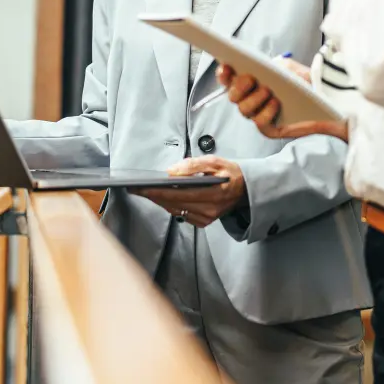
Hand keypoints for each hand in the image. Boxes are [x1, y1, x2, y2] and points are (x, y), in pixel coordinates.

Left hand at [131, 157, 245, 227]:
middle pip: (173, 204)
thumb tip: (171, 172)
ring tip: (146, 191)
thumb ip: (193, 165)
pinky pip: (182, 214)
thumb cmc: (231, 172)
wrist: (246, 189)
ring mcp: (207, 218)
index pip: (178, 194)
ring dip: (160, 201)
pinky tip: (164, 197)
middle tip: (136, 189)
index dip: (157, 191)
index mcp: (213, 194)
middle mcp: (209, 210)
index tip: (141, 187)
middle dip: (154, 196)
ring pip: (176, 210)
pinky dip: (172, 205)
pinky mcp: (205, 222)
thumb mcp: (215, 161)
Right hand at [217, 66, 348, 141]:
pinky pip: (259, 122)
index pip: (230, 79)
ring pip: (243, 110)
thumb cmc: (309, 84)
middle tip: (250, 78)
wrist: (330, 103)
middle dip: (238, 86)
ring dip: (253, 99)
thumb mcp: (290, 68)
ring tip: (268, 91)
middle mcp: (253, 99)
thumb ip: (273, 65)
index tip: (227, 66)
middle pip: (233, 96)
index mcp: (253, 82)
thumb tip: (258, 66)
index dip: (224, 74)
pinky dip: (265, 112)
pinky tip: (276, 103)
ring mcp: (260, 114)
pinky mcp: (270, 129)